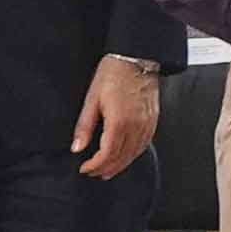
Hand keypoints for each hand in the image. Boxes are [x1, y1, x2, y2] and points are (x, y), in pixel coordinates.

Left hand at [70, 56, 162, 179]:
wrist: (136, 58)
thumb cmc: (114, 74)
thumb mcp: (92, 99)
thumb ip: (84, 126)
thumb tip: (77, 148)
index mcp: (119, 122)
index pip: (107, 154)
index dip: (94, 165)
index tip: (85, 168)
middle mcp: (136, 126)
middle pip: (121, 157)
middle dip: (106, 168)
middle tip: (94, 173)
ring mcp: (147, 123)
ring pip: (135, 153)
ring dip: (121, 165)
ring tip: (109, 170)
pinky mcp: (153, 119)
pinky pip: (145, 144)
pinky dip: (134, 154)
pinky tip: (127, 156)